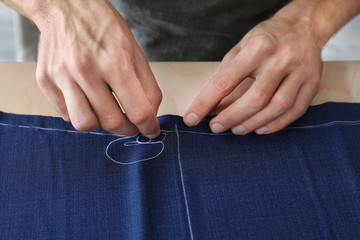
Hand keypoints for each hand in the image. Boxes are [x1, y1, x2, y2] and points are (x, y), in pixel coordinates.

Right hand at [34, 1, 161, 137]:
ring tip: (107, 112)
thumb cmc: (103, 26)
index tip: (151, 130)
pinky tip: (87, 99)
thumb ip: (147, 85)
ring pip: (85, 124)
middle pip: (111, 122)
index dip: (148, 126)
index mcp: (115, 61)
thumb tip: (151, 115)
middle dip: (127, 130)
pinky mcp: (45, 80)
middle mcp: (86, 70)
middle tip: (131, 125)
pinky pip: (66, 114)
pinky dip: (81, 113)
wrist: (65, 5)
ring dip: (101, 124)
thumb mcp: (134, 51)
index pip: (137, 111)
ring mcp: (62, 76)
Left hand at [184, 13, 322, 134]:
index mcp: (257, 47)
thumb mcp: (240, 46)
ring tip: (237, 129)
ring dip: (253, 124)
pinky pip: (295, 111)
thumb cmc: (267, 38)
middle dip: (231, 117)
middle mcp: (281, 59)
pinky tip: (261, 128)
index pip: (225, 81)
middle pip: (254, 99)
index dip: (205, 102)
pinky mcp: (312, 83)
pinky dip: (276, 124)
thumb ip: (225, 72)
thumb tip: (208, 101)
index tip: (191, 118)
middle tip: (217, 127)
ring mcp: (300, 72)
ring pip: (276, 107)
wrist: (304, 26)